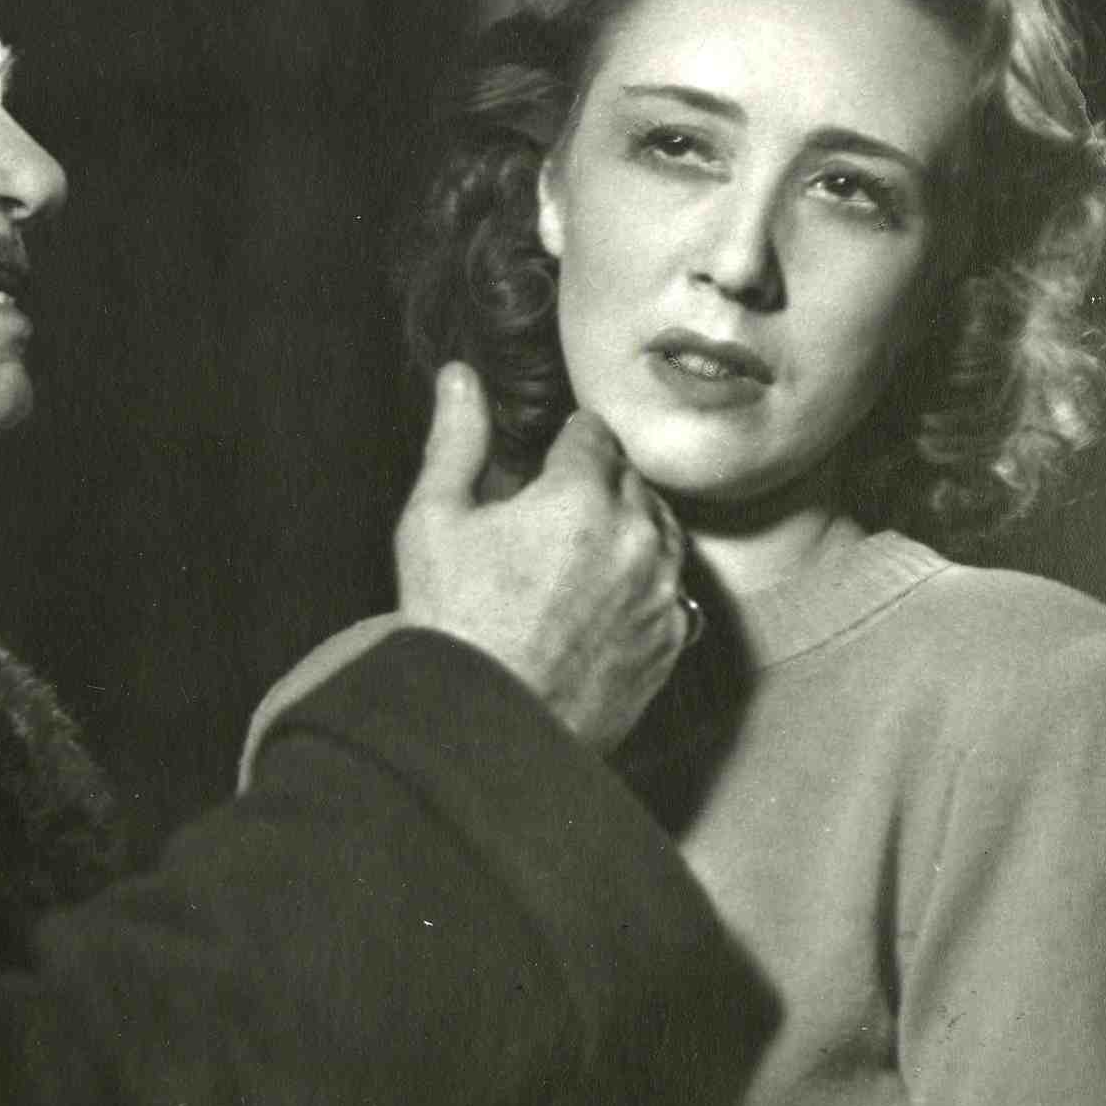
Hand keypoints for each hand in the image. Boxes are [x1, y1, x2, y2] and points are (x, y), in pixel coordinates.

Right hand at [394, 368, 690, 748]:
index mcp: (580, 496)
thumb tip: (460, 377)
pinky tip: (603, 605)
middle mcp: (636, 537)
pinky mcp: (670, 642)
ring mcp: (661, 593)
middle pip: (631, 479)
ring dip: (631, 530)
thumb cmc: (451, 625)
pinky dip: (646, 588)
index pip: (593, 433)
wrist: (484, 728)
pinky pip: (671, 592)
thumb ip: (456, 440)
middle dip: (599, 485)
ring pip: (662, 532)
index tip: (547, 463)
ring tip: (582, 556)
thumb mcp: (434, 522)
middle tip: (554, 517)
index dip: (565, 443)